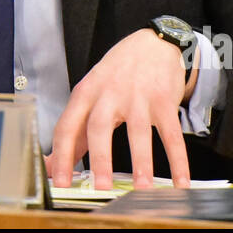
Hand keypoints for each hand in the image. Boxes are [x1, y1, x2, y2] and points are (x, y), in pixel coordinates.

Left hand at [46, 28, 197, 189]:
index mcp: (86, 93)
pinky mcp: (164, 101)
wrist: (153, 43)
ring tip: (142, 188)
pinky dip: (178, 160)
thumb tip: (51, 164)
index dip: (62, 155)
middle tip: (102, 187)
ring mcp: (138, 96)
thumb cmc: (116, 74)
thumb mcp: (90, 93)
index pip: (67, 126)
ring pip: (138, 132)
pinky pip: (171, 135)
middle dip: (100, 159)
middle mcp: (109, 93)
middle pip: (100, 127)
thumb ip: (74, 129)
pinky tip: (181, 182)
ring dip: (141, 162)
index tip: (60, 182)